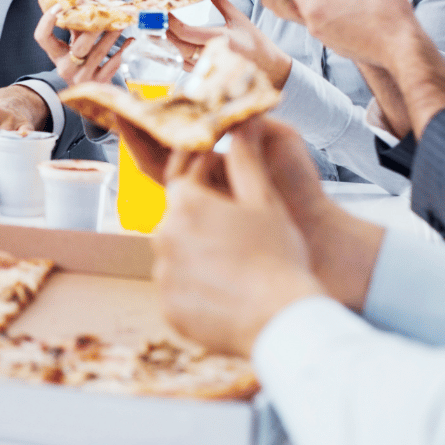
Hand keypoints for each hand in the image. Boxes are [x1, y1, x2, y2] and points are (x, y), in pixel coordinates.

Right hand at [33, 4, 125, 86]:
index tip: (59, 6)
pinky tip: (129, 41)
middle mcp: (66, 68)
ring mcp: (82, 78)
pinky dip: (122, 51)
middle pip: (78, 47)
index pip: (42, 37)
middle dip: (93, 30)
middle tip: (106, 15)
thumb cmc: (81, 61)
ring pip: (98, 54)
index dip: (47, 21)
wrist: (89, 92)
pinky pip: (112, 66)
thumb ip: (76, 26)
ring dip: (111, 37)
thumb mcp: (73, 45)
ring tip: (121, 24)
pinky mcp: (98, 84)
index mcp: (56, 55)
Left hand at [151, 117, 328, 356]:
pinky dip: (198, 287)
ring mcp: (163, 275)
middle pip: (180, 218)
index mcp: (185, 203)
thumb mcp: (265, 200)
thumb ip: (245, 159)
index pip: (185, 178)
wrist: (281, 321)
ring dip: (199, 253)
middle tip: (235, 228)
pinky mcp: (168, 308)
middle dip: (202, 218)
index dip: (205, 177)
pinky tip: (228, 290)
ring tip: (236, 263)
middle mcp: (164, 236)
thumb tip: (239, 124)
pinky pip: (180, 289)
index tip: (223, 182)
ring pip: (178, 254)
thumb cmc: (278, 257)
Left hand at [166, 0, 292, 88]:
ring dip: (167, 45)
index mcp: (222, 39)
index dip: (171, 22)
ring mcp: (210, 68)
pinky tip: (169, 46)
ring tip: (157, 31)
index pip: (187, 32)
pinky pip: (186, 66)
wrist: (269, 68)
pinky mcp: (208, 76)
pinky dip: (176, 56)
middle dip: (165, 32)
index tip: (164, 11)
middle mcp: (213, 55)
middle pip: (179, 45)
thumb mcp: (240, 19)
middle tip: (155, 19)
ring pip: (180, 58)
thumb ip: (221, 3)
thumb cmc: (256, 43)